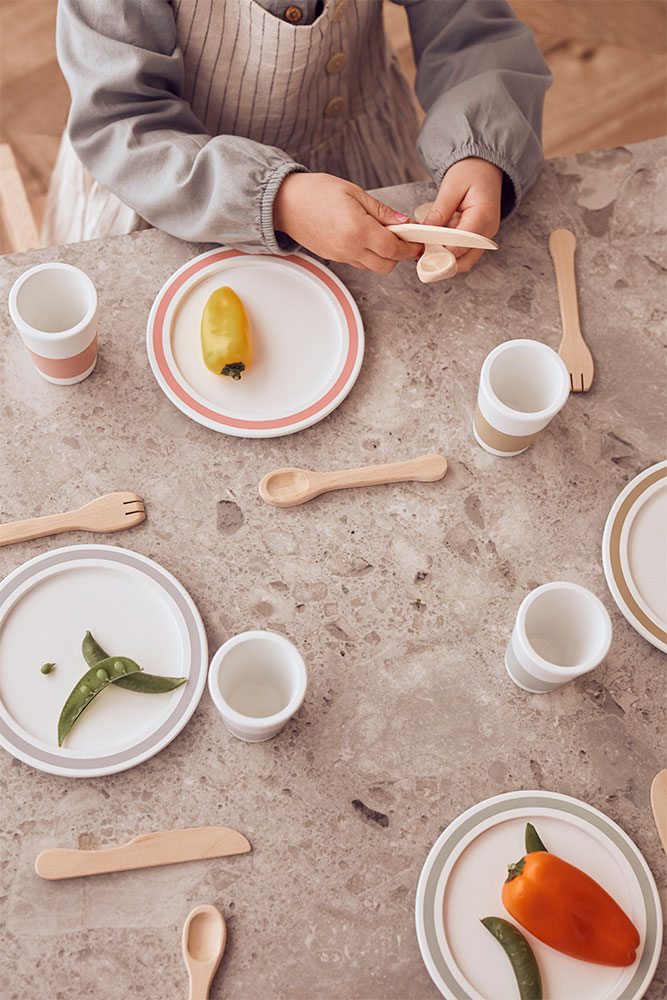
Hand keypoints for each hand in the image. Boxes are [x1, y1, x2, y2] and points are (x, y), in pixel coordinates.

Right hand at [273, 172, 420, 273]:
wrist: (284, 202)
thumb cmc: (315, 192)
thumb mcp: (354, 193)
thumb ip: (381, 211)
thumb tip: (403, 222)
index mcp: (358, 230)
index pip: (394, 249)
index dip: (410, 248)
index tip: (417, 243)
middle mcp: (349, 248)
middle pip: (386, 265)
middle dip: (399, 255)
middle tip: (403, 239)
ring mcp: (340, 256)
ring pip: (372, 267)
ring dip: (383, 256)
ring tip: (383, 236)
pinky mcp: (333, 257)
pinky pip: (358, 262)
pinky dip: (368, 255)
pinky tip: (367, 239)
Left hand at [423, 158, 502, 272]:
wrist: (486, 167)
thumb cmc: (471, 172)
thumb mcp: (451, 186)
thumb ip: (439, 211)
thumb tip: (424, 232)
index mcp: (483, 215)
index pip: (460, 244)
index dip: (440, 250)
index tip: (421, 249)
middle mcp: (488, 231)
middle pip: (464, 260)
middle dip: (442, 261)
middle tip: (420, 254)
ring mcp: (485, 237)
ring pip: (465, 261)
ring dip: (445, 259)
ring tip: (425, 249)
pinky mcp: (479, 238)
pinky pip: (464, 253)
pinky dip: (449, 253)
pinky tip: (435, 245)